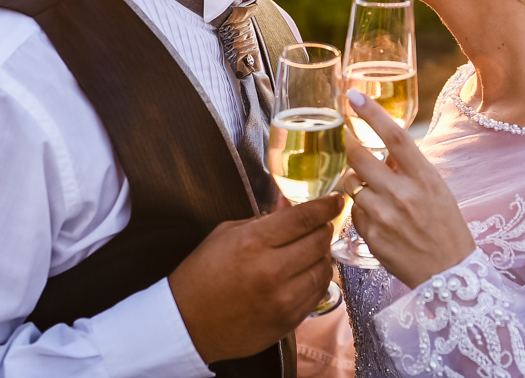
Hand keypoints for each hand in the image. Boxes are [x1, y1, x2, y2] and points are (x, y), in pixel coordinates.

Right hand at [169, 193, 343, 363]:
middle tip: (320, 224)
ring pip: (324, 268)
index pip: (304, 218)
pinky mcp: (288, 320)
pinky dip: (317, 279)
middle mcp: (272, 270)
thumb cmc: (202, 276)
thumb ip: (262, 219)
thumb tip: (288, 203)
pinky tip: (306, 273)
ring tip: (310, 250)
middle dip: (324, 228)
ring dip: (322, 255)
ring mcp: (282, 299)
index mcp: (253, 243)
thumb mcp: (226, 235)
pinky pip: (318, 293)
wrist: (188, 324)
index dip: (326, 205)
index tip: (336, 200)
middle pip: (319, 241)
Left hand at [341, 90, 474, 288]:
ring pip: (351, 184)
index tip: (353, 96)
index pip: (395, 136)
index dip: (372, 113)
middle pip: (360, 156)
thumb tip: (384, 148)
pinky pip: (354, 212)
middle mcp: (403, 193)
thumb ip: (410, 167)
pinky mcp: (372, 236)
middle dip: (348, 144)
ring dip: (354, 181)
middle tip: (344, 139)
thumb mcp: (436, 189)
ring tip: (371, 190)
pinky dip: (360, 210)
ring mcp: (385, 216)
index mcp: (424, 177)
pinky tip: (377, 218)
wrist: (450, 273)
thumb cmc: (445, 226)